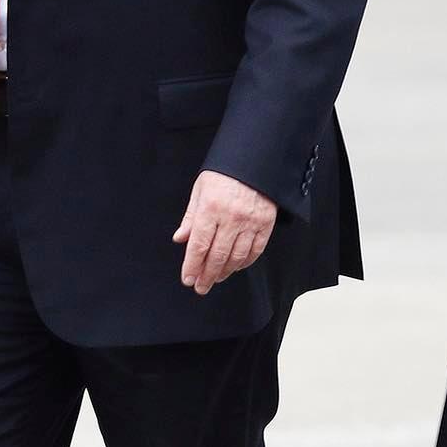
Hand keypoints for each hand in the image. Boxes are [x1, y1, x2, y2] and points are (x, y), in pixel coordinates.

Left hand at [171, 170, 278, 294]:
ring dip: (224, 272)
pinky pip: (255, 251)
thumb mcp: (200, 190)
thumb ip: (191, 217)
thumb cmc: (224, 174)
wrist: (254, 160)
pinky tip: (235, 267)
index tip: (187, 278)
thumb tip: (180, 239)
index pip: (199, 245)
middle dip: (207, 275)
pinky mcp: (266, 224)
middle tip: (200, 286)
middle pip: (217, 256)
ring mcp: (251, 222)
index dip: (192, 265)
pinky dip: (244, 262)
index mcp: (211, 208)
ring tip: (215, 278)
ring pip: (237, 257)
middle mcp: (232, 217)